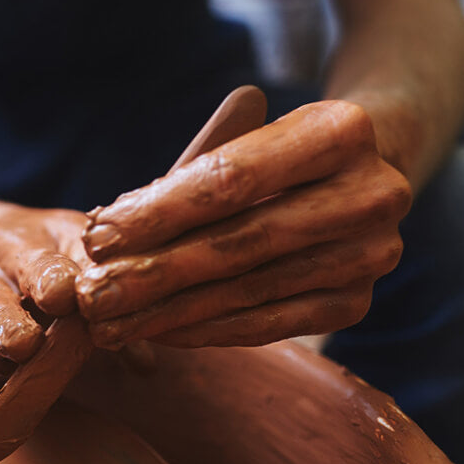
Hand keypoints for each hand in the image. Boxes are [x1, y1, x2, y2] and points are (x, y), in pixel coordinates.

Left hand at [76, 100, 412, 347]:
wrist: (358, 175)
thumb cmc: (272, 155)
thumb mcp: (238, 141)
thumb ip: (182, 178)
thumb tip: (104, 230)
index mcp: (342, 130)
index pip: (231, 180)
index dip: (158, 213)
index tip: (96, 239)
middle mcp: (370, 194)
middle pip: (240, 242)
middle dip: (154, 272)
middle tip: (92, 296)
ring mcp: (371, 254)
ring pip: (249, 290)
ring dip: (169, 312)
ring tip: (109, 324)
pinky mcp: (356, 303)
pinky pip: (268, 325)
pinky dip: (205, 330)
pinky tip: (155, 333)